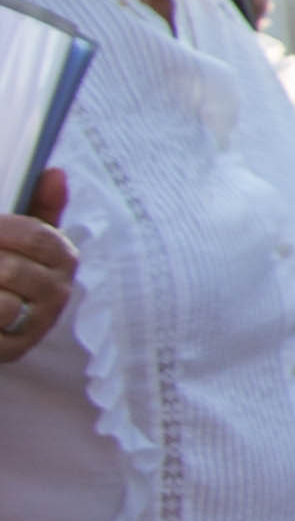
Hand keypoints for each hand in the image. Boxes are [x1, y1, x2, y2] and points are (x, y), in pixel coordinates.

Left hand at [0, 170, 69, 365]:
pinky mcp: (15, 348)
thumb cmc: (3, 269)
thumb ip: (38, 205)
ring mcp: (37, 323)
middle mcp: (57, 292)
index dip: (1, 231)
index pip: (35, 236)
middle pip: (12, 270)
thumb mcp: (19, 235)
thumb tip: (55, 172)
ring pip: (3, 303)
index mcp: (62, 257)